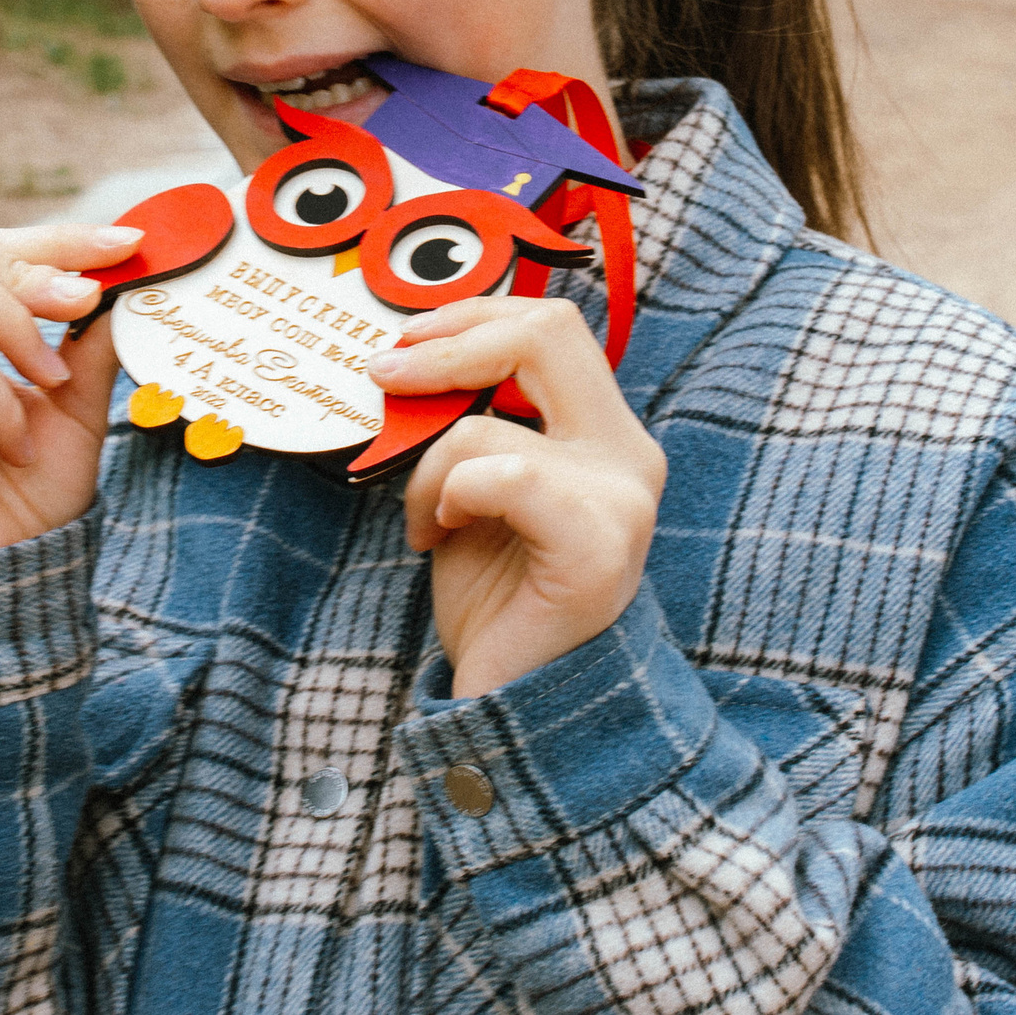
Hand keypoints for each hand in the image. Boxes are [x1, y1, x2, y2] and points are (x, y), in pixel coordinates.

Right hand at [0, 207, 140, 554]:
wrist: (2, 577)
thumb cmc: (27, 485)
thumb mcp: (76, 398)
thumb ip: (92, 336)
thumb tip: (135, 271)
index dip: (54, 234)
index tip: (128, 246)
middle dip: (31, 263)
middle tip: (82, 307)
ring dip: (16, 322)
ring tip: (49, 383)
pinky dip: (7, 405)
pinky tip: (17, 447)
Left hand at [368, 297, 665, 697]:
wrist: (516, 699)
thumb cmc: (493, 595)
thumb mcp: (471, 485)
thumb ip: (468, 418)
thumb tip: (407, 353)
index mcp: (605, 432)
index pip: (551, 324)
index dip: (471, 315)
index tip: (405, 343)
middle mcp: (628, 453)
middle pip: (548, 330)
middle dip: (449, 343)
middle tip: (387, 374)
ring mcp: (622, 497)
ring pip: (490, 420)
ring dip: (428, 466)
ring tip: (426, 518)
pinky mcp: (597, 544)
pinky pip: (500, 475)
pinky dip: (448, 496)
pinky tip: (439, 536)